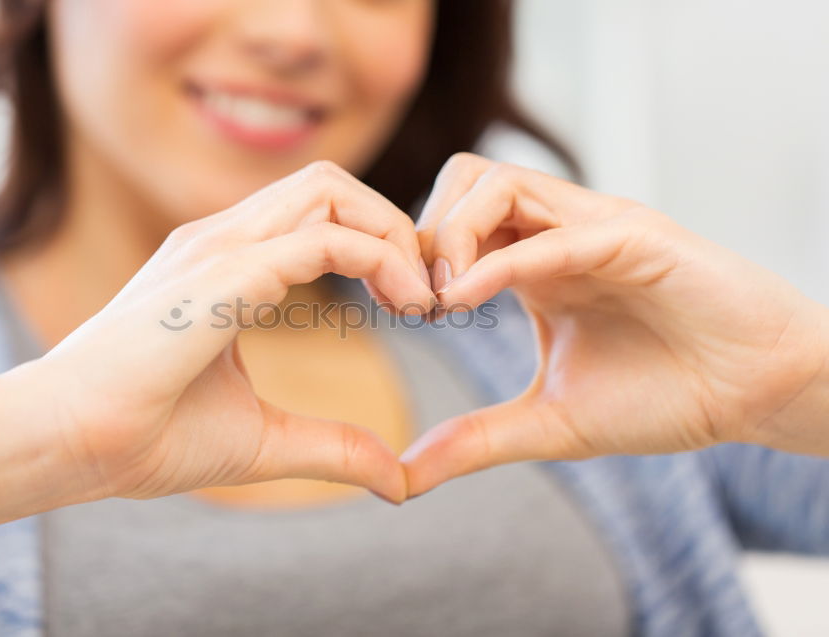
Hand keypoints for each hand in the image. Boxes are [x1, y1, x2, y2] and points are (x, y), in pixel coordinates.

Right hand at [6, 161, 434, 503]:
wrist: (66, 443)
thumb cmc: (145, 436)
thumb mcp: (262, 441)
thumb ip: (332, 447)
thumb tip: (397, 479)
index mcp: (226, 263)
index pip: (318, 213)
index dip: (379, 245)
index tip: (414, 306)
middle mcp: (221, 239)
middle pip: (331, 185)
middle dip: (394, 226)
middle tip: (426, 293)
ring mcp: (218, 248)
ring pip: (330, 191)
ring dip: (391, 234)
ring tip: (420, 298)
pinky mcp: (221, 275)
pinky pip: (321, 239)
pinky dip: (377, 259)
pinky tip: (403, 304)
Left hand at [402, 154, 828, 495]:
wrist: (756, 395)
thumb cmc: (664, 395)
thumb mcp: (549, 422)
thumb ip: (475, 440)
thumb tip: (402, 476)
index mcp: (533, 262)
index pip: (451, 218)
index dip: (409, 256)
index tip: (395, 312)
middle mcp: (558, 232)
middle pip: (463, 179)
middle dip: (421, 233)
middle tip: (412, 302)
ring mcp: (596, 227)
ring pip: (500, 183)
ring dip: (453, 235)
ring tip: (440, 302)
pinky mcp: (638, 238)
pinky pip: (558, 232)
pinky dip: (503, 261)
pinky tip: (464, 300)